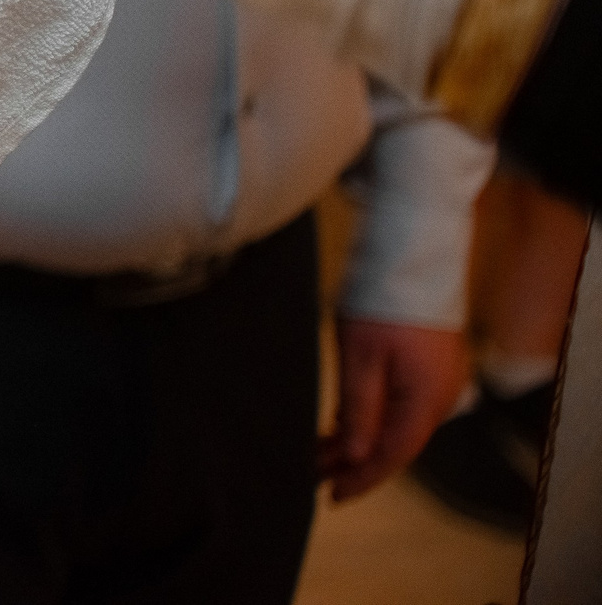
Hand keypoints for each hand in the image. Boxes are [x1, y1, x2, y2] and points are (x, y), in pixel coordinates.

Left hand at [322, 317, 471, 499]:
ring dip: (360, 440)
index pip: (394, 454)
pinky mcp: (430, 368)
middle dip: (355, 462)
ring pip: (396, 425)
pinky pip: (400, 405)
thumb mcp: (361, 357)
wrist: (412, 256)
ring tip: (319, 452)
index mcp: (425, 399)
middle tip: (313, 475)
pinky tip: (342, 423)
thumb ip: (361, 409)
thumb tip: (358, 457)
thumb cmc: (382, 302)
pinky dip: (371, 418)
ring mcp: (438, 382)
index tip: (332, 497)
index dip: (363, 479)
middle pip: (395, 443)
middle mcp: (440, 397)